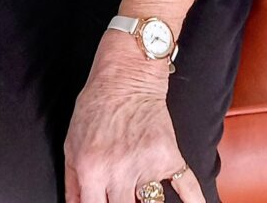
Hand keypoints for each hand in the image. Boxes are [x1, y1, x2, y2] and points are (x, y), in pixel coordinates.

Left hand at [64, 36, 205, 202]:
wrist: (125, 76)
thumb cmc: (96, 107)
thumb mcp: (72, 144)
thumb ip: (73, 183)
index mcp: (91, 171)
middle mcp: (118, 173)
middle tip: (126, 200)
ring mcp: (145, 166)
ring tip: (146, 197)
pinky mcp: (168, 157)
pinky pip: (187, 187)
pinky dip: (195, 201)